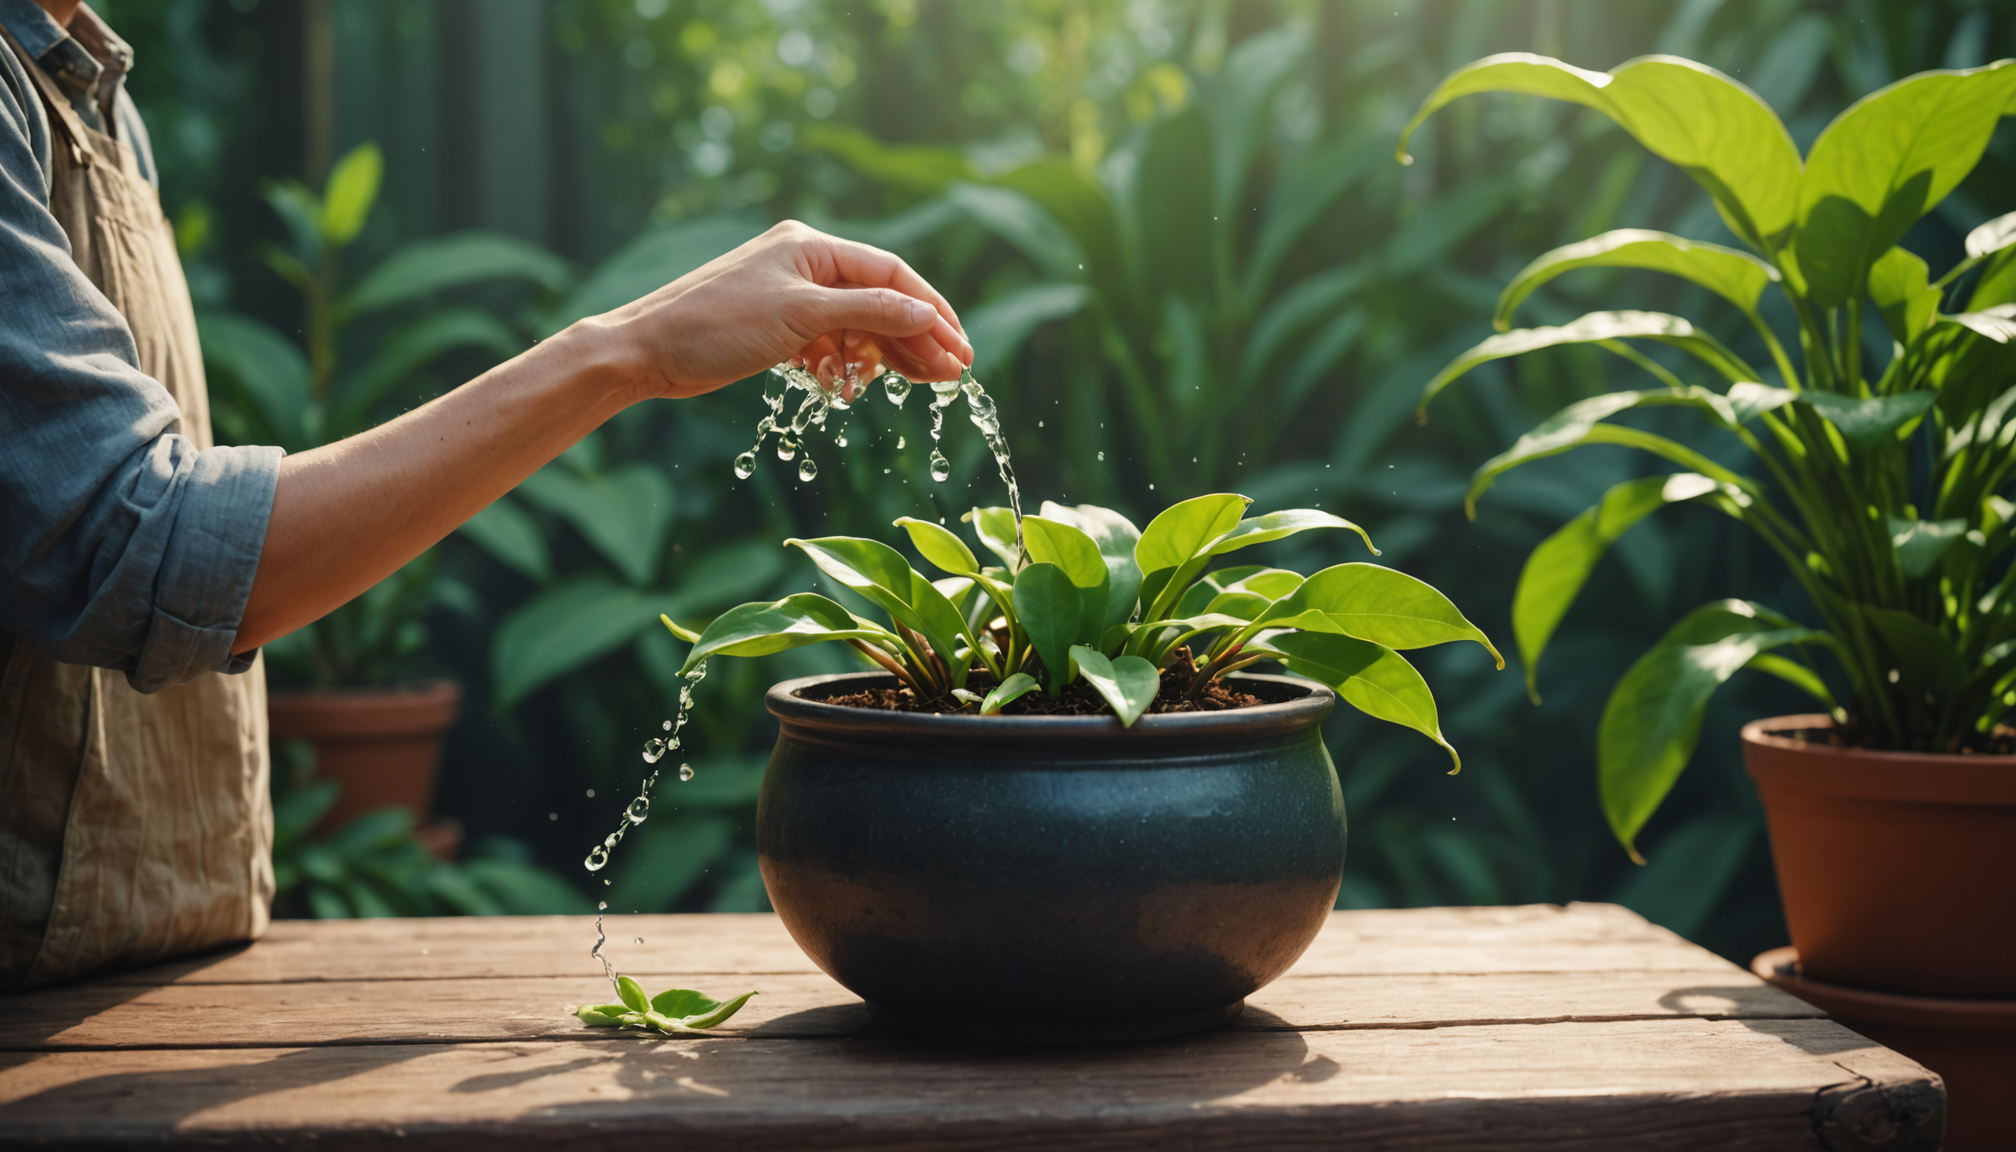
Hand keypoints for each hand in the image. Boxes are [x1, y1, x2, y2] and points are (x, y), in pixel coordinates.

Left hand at [585, 220, 973, 401]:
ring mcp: (790, 295)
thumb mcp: (801, 316)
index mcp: (812, 246)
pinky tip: (846, 390)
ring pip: (856, 325)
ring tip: (913, 386)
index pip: (892, 274)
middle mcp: (805, 263)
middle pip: (879, 300)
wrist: (647, 351)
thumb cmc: (716, 325)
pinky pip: (826, 343)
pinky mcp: (776, 326)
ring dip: (881, 357)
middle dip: (914, 339)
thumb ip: (869, 311)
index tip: (959, 349)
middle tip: (949, 377)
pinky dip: (841, 366)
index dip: (931, 311)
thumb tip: (926, 314)